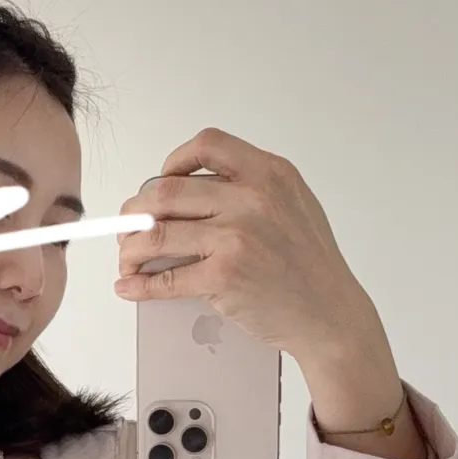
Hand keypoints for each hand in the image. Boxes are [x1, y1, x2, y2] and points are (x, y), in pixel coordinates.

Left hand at [113, 126, 387, 366]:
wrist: (331, 314)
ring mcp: (237, 236)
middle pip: (167, 191)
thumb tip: (190, 192)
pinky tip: (129, 286)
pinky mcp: (225, 276)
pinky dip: (139, 284)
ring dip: (130, 248)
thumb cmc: (311, 265)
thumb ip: (250, 190)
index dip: (173, 161)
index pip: (207, 144)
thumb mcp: (293, 206)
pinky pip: (166, 278)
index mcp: (270, 173)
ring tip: (127, 259)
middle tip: (129, 227)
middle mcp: (253, 198)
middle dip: (136, 211)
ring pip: (157, 233)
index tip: (161, 181)